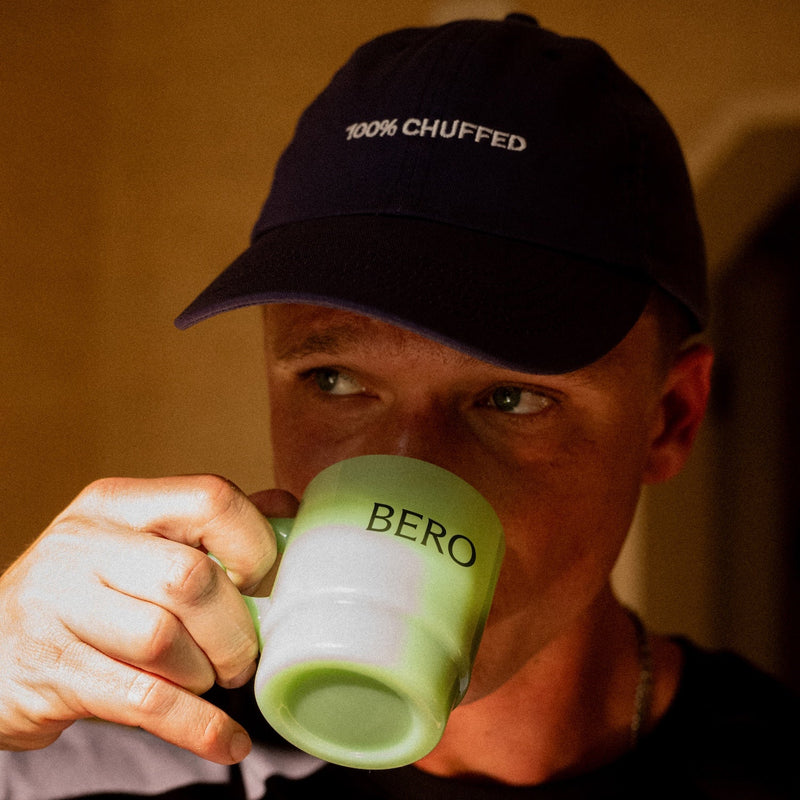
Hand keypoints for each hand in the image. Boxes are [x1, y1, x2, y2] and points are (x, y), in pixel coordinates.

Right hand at [0, 475, 297, 763]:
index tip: (260, 582)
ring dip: (206, 672)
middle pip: (189, 578)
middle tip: (243, 653)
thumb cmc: (90, 591)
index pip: (210, 499)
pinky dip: (198, 726)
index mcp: (120, 503)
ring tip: (211, 678)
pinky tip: (227, 741)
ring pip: (163, 639)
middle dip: (235, 626)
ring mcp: (58, 605)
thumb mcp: (137, 540)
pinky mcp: (50, 671)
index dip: (254, 545)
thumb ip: (208, 527)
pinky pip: (142, 701)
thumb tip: (289, 514)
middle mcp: (84, 544)